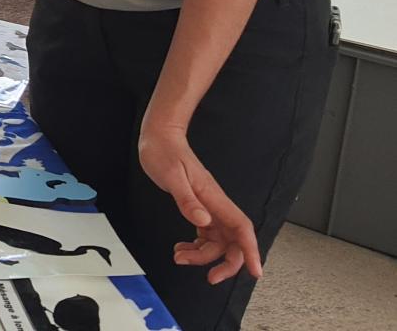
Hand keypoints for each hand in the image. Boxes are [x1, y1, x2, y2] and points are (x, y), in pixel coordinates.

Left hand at [138, 122, 261, 284]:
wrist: (159, 136)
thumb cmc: (164, 152)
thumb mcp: (172, 176)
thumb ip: (186, 200)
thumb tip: (202, 222)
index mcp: (214, 198)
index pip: (241, 228)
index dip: (251, 251)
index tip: (255, 272)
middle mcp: (215, 205)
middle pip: (233, 241)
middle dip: (226, 263)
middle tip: (210, 278)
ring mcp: (207, 206)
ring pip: (217, 241)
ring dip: (203, 256)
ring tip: (180, 257)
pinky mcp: (197, 206)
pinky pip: (204, 234)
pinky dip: (195, 246)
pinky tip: (180, 248)